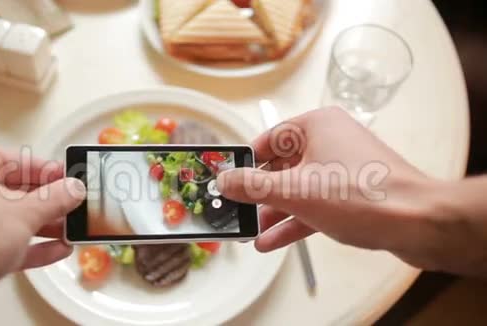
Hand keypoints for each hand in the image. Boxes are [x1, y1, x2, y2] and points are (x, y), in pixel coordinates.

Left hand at [0, 145, 84, 323]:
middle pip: (10, 191)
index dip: (48, 171)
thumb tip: (73, 189)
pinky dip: (24, 245)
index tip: (69, 179)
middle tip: (71, 207)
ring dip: (40, 227)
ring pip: (4, 219)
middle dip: (46, 204)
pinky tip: (54, 250)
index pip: (15, 160)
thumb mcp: (24, 212)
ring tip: (68, 232)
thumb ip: (55, 199)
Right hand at [218, 108, 446, 269]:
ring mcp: (342, 170)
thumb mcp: (295, 191)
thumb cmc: (360, 195)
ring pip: (296, 189)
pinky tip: (271, 242)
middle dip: (258, 194)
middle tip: (235, 211)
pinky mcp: (351, 195)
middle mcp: (329, 142)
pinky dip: (293, 221)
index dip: (245, 162)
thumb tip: (223, 181)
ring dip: (273, 212)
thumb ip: (254, 186)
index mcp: (316, 126)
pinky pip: (313, 205)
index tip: (227, 181)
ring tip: (249, 232)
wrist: (420, 223)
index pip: (268, 139)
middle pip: (281, 166)